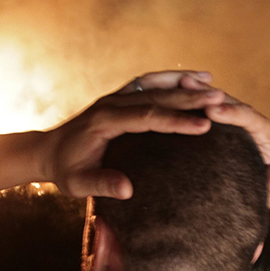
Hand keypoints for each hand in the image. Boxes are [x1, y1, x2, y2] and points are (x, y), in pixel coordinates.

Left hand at [48, 71, 224, 198]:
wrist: (47, 151)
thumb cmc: (65, 171)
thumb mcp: (77, 184)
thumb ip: (101, 184)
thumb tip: (128, 190)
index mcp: (104, 121)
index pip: (146, 118)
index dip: (176, 120)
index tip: (204, 126)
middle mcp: (112, 102)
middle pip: (157, 97)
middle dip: (190, 97)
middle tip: (221, 99)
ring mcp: (117, 96)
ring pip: (156, 84)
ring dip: (185, 83)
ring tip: (215, 85)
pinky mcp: (122, 96)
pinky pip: (151, 84)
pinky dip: (174, 80)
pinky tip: (196, 80)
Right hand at [174, 77, 269, 192]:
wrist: (259, 182)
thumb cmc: (265, 186)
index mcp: (261, 130)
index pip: (247, 116)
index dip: (230, 112)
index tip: (212, 111)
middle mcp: (245, 118)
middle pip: (226, 101)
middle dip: (206, 93)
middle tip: (186, 85)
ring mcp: (228, 118)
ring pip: (211, 99)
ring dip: (194, 91)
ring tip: (174, 83)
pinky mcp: (215, 122)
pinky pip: (201, 107)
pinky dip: (187, 101)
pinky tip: (167, 95)